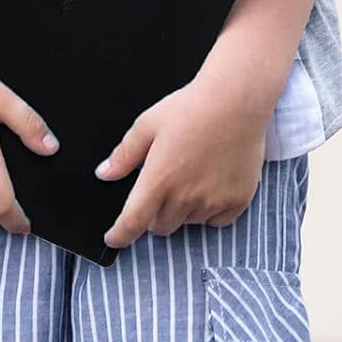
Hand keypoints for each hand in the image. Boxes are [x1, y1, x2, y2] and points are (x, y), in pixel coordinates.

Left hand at [98, 74, 268, 248]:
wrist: (234, 104)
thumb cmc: (188, 110)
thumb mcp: (146, 126)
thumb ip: (124, 155)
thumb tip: (103, 174)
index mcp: (159, 178)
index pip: (134, 220)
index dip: (121, 234)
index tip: (114, 238)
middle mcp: (186, 196)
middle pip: (161, 226)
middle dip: (153, 215)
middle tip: (158, 188)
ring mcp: (214, 202)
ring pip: (187, 223)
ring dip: (180, 211)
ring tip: (187, 176)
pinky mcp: (238, 202)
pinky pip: (216, 221)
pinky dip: (207, 212)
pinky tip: (208, 185)